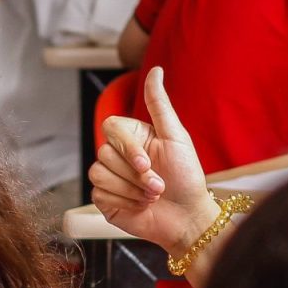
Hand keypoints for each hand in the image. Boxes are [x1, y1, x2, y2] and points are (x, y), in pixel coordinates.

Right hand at [89, 67, 216, 255]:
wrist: (188, 218)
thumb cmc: (187, 177)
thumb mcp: (176, 137)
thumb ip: (159, 103)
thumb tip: (156, 69)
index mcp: (132, 136)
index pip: (110, 127)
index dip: (126, 148)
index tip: (146, 164)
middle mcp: (118, 154)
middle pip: (104, 153)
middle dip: (135, 175)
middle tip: (158, 185)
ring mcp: (109, 177)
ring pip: (99, 174)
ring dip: (131, 191)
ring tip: (152, 197)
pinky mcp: (104, 199)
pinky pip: (98, 194)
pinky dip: (124, 203)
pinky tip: (140, 207)